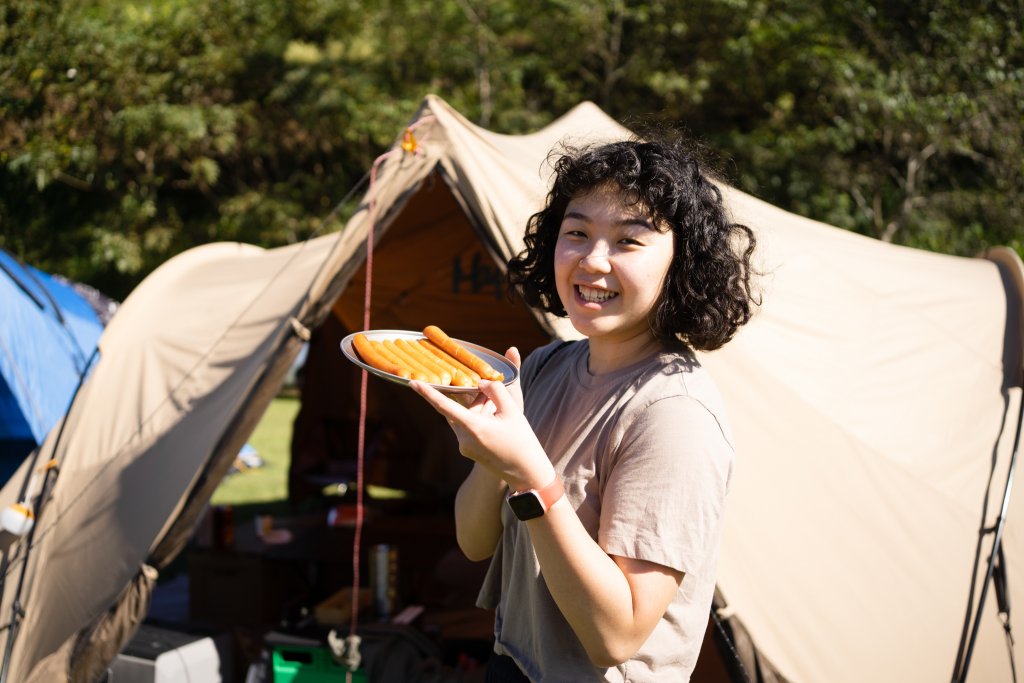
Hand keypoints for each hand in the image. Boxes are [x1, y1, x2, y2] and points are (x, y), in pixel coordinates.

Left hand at [409, 347, 552, 490]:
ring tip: (500, 414)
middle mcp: (464, 439)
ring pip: (464, 418)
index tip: (412, 382)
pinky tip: (496, 424)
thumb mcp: (512, 410)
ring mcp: (464, 447)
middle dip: (477, 399)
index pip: (444, 406)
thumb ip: (494, 390)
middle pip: (462, 409)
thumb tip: (479, 382)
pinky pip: (467, 428)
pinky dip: (478, 420)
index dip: (428, 393)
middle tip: (495, 397)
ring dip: (478, 410)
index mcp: (473, 428)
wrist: (526, 473)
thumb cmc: (521, 440)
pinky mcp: (467, 451)